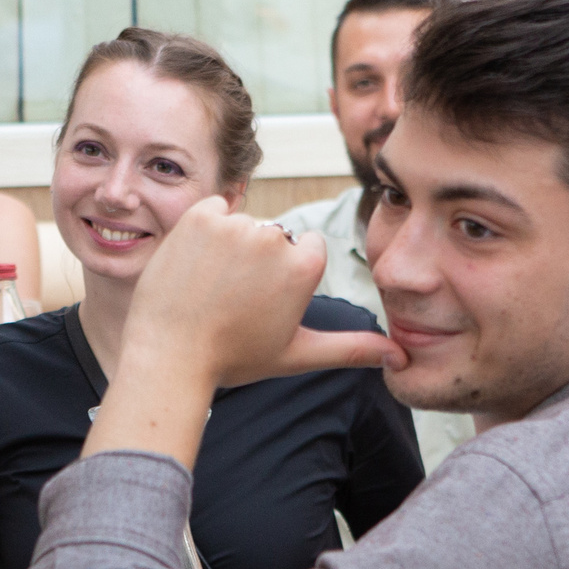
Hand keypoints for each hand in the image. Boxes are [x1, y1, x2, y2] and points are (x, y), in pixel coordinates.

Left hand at [125, 198, 403, 386]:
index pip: (306, 249)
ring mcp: (237, 225)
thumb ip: (350, 348)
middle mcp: (277, 239)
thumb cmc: (234, 359)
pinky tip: (196, 265)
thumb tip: (399, 357)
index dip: (283, 277)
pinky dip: (204, 230)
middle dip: (256, 262)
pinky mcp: (201, 215)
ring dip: (229, 246)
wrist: (169, 356)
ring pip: (243, 224)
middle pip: (275, 237)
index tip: (261, 301)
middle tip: (231, 300)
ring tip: (210, 287)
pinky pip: (213, 209)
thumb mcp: (298, 354)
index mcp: (306, 266)